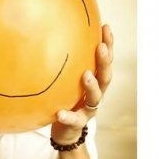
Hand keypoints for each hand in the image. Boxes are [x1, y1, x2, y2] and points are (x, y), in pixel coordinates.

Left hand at [51, 25, 113, 144]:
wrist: (66, 131)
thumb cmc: (66, 100)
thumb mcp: (68, 81)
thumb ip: (65, 64)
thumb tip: (50, 34)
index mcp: (95, 81)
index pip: (104, 60)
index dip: (108, 44)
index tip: (105, 27)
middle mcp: (96, 93)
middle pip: (106, 76)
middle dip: (105, 61)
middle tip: (101, 47)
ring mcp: (89, 109)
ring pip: (96, 97)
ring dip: (92, 86)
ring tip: (86, 75)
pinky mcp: (78, 123)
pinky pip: (74, 120)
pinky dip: (68, 116)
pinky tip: (60, 113)